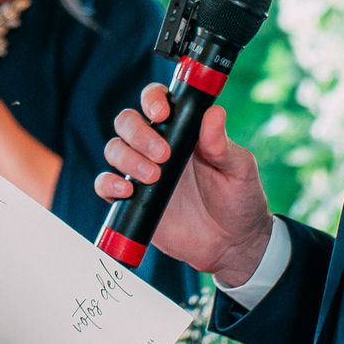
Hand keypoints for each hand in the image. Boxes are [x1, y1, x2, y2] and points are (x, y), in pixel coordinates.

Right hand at [96, 81, 273, 286]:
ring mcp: (142, 172)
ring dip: (128, 157)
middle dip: (138, 132)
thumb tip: (214, 112)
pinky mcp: (132, 200)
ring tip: (154, 177)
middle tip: (162, 154)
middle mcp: (158, 146)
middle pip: (127, 121)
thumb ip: (222, 144)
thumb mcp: (239, 169)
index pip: (157, 100)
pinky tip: (127, 190)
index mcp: (183, 131)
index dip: (152, 99)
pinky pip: (105, 185)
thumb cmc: (239, 199)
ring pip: (115, 148)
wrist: (232, 244)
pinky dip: (108, 183)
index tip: (162, 112)